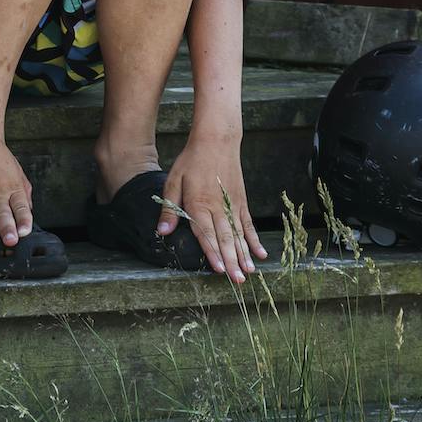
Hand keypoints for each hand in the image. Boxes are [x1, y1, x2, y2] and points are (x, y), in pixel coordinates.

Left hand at [158, 122, 265, 282]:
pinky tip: (260, 254)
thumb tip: (161, 232)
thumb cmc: (191, 161)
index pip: (205, 233)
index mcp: (199, 203)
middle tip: (237, 280)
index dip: (212, 252)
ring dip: (244, 255)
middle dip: (231, 261)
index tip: (218, 269)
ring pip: (239, 234)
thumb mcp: (173, 181)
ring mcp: (232, 204)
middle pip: (225, 238)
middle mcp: (218, 206)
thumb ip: (169, 209)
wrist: (217, 140)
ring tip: (249, 273)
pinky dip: (254, 240)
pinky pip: (249, 224)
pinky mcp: (241, 201)